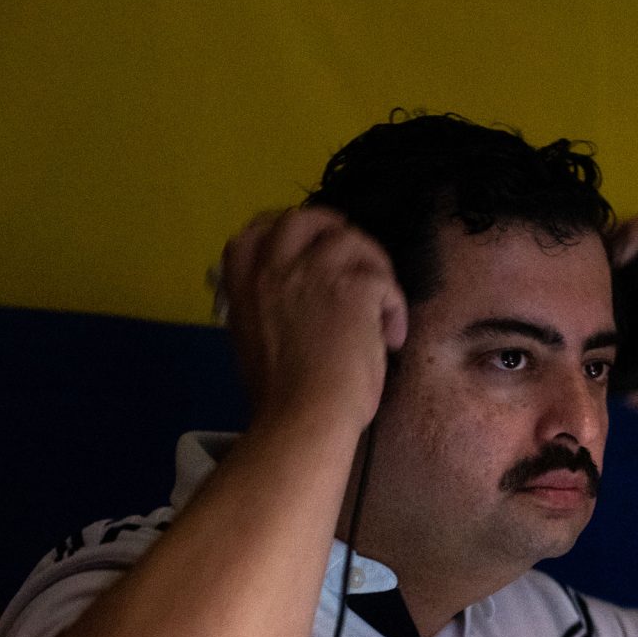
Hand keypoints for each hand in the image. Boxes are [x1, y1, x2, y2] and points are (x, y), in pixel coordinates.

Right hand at [215, 207, 407, 430]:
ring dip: (373, 269)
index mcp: (243, 285)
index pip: (254, 232)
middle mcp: (273, 269)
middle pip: (303, 218)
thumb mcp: (253, 345)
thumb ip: (267, 314)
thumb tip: (290, 311)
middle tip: (355, 259)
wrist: (304, 418)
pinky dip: (394, 308)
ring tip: (380, 309)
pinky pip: (383, 279)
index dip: (283, 230)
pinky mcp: (353, 287)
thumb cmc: (279, 398)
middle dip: (333, 229)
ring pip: (351, 239)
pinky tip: (391, 338)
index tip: (307, 248)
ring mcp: (312, 272)